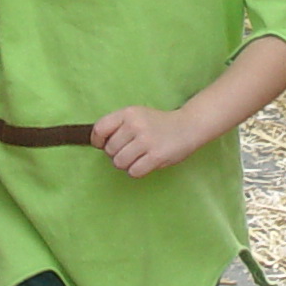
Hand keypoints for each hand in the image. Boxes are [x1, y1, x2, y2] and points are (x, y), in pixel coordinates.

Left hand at [93, 104, 208, 177]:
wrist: (188, 126)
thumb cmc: (158, 123)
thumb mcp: (137, 115)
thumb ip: (118, 126)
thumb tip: (99, 144)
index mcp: (128, 113)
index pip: (99, 128)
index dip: (98, 141)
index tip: (103, 145)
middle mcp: (135, 125)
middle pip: (109, 150)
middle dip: (116, 154)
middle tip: (130, 150)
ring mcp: (146, 140)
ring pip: (119, 163)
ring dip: (126, 164)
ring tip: (137, 158)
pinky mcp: (156, 156)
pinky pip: (133, 172)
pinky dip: (137, 171)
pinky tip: (145, 163)